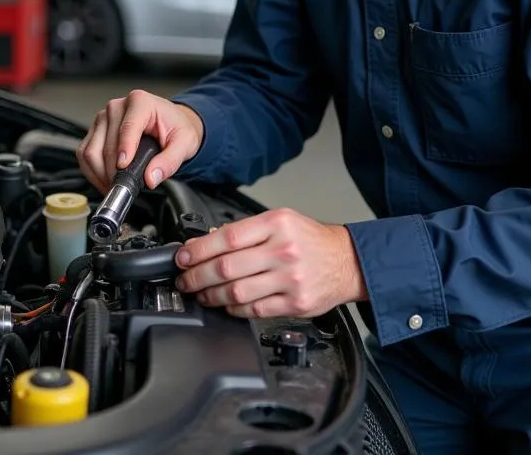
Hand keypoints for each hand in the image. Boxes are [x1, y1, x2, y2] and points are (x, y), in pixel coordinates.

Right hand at [76, 90, 204, 193]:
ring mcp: (103, 118)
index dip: (124, 150)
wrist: (170, 123)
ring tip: (115, 186)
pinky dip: (92, 171)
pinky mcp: (95, 130)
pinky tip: (105, 180)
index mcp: (140, 102)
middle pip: (107, 143)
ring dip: (100, 173)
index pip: (127, 127)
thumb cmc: (175, 128)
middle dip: (113, 171)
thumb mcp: (185, 143)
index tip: (123, 167)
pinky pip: (84, 153)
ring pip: (91, 150)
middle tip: (124, 187)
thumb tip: (151, 177)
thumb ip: (170, 161)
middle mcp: (118, 107)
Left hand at [174, 207, 365, 318]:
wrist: (348, 261)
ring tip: (200, 293)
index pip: (227, 237)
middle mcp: (283, 250)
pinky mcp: (296, 304)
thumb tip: (206, 242)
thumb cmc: (310, 239)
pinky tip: (225, 304)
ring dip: (211, 295)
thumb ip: (246, 230)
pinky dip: (234, 309)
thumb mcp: (281, 220)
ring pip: (238, 292)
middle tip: (184, 279)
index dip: (198, 250)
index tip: (182, 257)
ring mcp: (290, 279)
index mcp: (277, 223)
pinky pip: (255, 310)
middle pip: (228, 267)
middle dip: (197, 276)